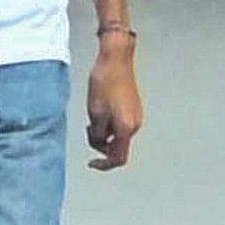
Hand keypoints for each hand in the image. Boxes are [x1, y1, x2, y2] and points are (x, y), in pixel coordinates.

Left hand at [84, 38, 142, 170]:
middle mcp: (135, 124)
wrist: (116, 59)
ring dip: (104, 130)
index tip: (92, 163)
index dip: (104, 165)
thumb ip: (97, 134)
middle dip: (101, 143)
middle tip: (88, 128)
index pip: (118, 158)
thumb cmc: (105, 82)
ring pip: (118, 134)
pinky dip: (109, 122)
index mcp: (126, 128)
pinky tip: (101, 107)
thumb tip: (99, 142)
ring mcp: (136, 115)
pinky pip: (120, 123)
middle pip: (117, 146)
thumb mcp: (94, 113)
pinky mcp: (134, 106)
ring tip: (93, 113)